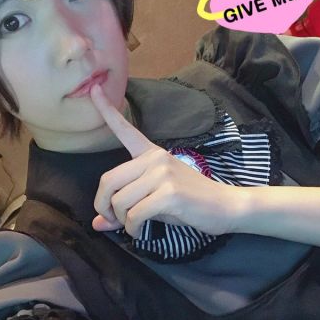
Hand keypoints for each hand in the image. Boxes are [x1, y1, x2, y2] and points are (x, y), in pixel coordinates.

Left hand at [89, 83, 240, 236]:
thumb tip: (98, 224)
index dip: (106, 109)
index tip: (94, 88)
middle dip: (103, 205)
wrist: (225, 206)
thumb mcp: (153, 200)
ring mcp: (162, 174)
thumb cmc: (188, 202)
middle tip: (111, 219)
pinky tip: (140, 231)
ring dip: (121, 221)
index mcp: (150, 154)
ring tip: (133, 226)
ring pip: (120, 201)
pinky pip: (135, 214)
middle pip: (108, 181)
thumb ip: (125, 208)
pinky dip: (133, 228)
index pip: (125, 129)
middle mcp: (154, 158)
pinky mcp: (169, 193)